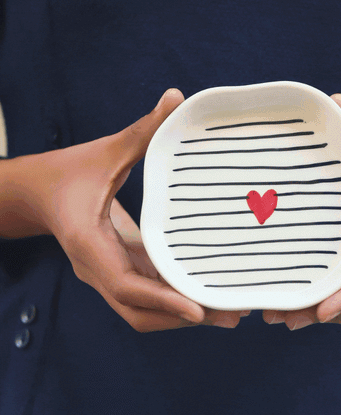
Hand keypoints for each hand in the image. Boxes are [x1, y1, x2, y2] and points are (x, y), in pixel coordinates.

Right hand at [10, 89, 248, 331]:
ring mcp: (104, 274)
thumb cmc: (68, 172)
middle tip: (229, 314)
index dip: (163, 300)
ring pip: (142, 310)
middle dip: (181, 317)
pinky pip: (144, 294)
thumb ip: (142, 130)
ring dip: (180, 314)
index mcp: (90, 244)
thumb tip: (176, 97)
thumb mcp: (107, 151)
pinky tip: (205, 293)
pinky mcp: (114, 271)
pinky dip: (173, 299)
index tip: (198, 309)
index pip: (127, 285)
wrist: (35, 193)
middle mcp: (96, 269)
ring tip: (227, 312)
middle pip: (139, 311)